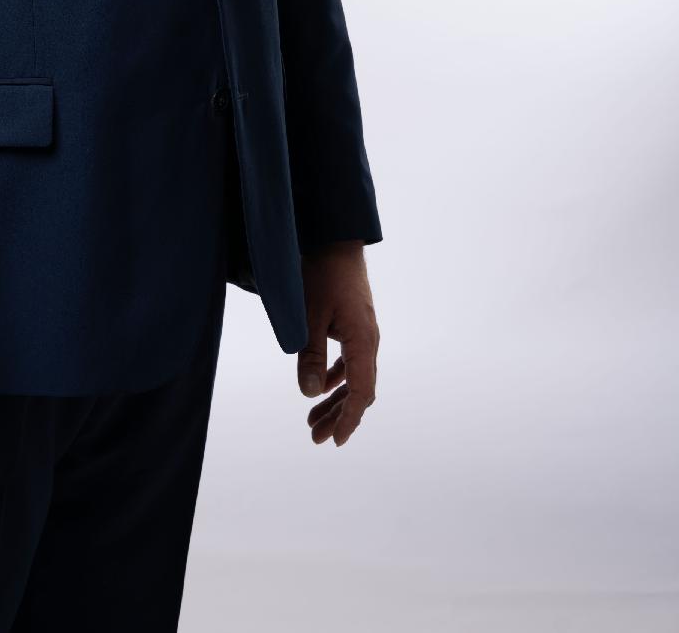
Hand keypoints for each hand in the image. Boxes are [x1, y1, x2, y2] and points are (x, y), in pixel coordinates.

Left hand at [297, 241, 378, 447]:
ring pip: (354, 377)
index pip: (361, 392)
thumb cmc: (322, 274)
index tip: (335, 440)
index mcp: (364, 341)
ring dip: (336, 400)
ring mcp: (363, 332)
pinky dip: (336, 378)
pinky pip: (350, 361)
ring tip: (313, 420)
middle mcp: (369, 340)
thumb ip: (310, 355)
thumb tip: (309, 394)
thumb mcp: (309, 315)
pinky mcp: (354, 324)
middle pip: (359, 390)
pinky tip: (320, 388)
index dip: (348, 419)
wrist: (335, 239)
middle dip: (338, 416)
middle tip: (316, 438)